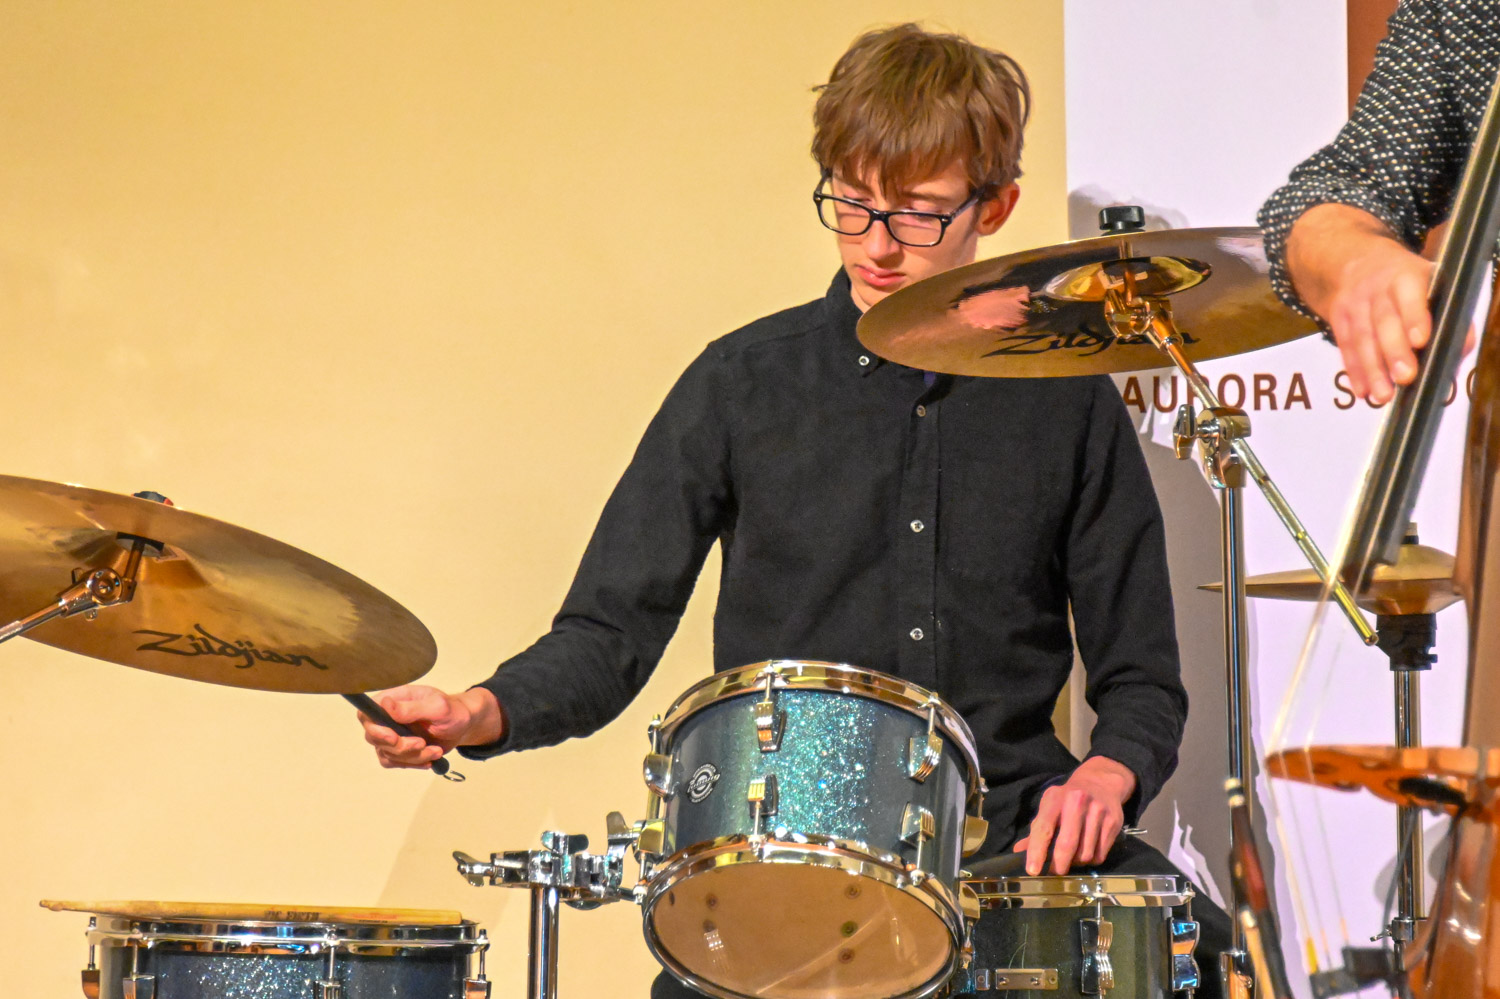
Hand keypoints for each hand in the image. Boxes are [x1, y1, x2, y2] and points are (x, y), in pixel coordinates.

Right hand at [357, 684, 503, 769]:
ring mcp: (392, 734)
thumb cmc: (452, 710)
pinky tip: (430, 757)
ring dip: (412, 756)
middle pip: (374, 738)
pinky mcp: (399, 750)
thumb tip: (385, 703)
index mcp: (394, 700)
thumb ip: (411, 708)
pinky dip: (413, 763)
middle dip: (400, 746)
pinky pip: (395, 763)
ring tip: (435, 750)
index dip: (374, 728)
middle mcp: (388, 717)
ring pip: (386, 754)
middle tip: (422, 743)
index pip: (367, 713)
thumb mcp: (437, 707)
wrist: (463, 726)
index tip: (394, 737)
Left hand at [1013, 756, 1136, 874]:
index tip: (1033, 870)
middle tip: (1055, 872)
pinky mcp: (1114, 822)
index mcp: (1055, 798)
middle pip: (1067, 844)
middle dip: (1059, 865)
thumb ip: (1037, 829)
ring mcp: (1098, 812)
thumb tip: (1018, 851)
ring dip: (1076, 863)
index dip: (1037, 851)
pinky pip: (1100, 855)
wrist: (1101, 782)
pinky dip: (1091, 860)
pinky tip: (1087, 851)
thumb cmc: (1068, 798)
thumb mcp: (1050, 806)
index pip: (1044, 828)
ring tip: (1073, 857)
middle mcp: (1077, 802)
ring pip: (1085, 854)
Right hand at [1285, 204, 1474, 404]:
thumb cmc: (1406, 281)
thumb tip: (1457, 349)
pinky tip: (1363, 391)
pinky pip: (1346, 349)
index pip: (1409, 295)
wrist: (1356, 263)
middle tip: (1406, 377)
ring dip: (1373, 369)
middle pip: (1383, 321)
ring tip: (1384, 395)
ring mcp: (1354, 306)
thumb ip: (1445, 312)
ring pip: (1362, 339)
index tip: (1421, 340)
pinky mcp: (1338, 321)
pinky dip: (1355, 372)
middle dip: (1394, 351)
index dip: (1414, 317)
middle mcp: (1377, 289)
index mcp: (1406, 276)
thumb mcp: (1428, 280)